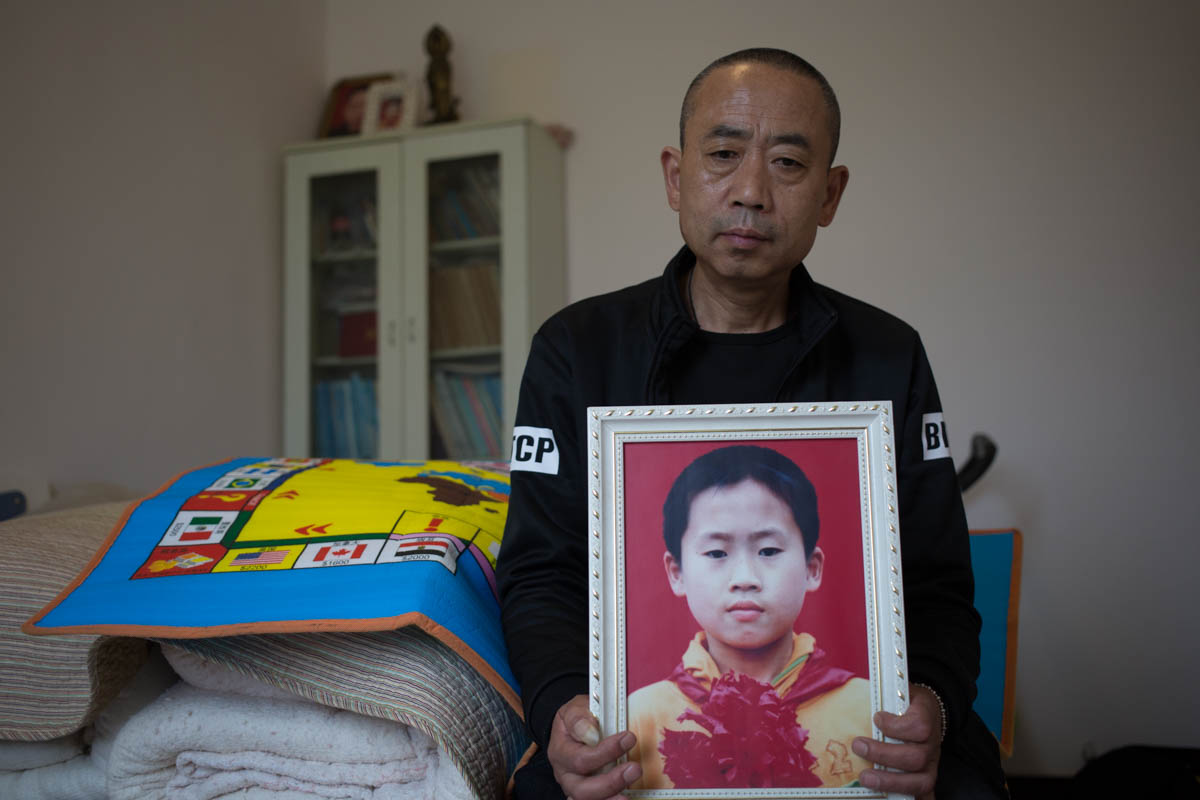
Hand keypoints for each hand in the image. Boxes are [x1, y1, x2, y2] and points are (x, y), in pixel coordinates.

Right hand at [547, 695, 641, 799]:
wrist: (572, 729)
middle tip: (635, 769)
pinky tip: (625, 798)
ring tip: (631, 791)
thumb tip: (591, 733)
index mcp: (560, 751)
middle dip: (611, 781)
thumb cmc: (576, 720)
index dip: (606, 751)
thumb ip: (579, 718)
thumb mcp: (574, 709)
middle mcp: (565, 774)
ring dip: (612, 797)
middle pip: (582, 789)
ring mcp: (575, 787)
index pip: (580, 758)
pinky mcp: (588, 794)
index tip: (629, 738)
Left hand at [852, 683, 941, 798]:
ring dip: (890, 781)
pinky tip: (891, 799)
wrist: (929, 711)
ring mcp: (932, 765)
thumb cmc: (908, 702)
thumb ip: (886, 693)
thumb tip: (859, 689)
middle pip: (915, 757)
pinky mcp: (927, 778)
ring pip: (919, 780)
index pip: (919, 726)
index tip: (877, 717)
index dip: (897, 726)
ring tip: (865, 777)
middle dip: (884, 754)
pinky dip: (914, 799)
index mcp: (927, 718)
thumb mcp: (900, 690)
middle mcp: (932, 745)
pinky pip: (926, 795)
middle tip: (858, 746)